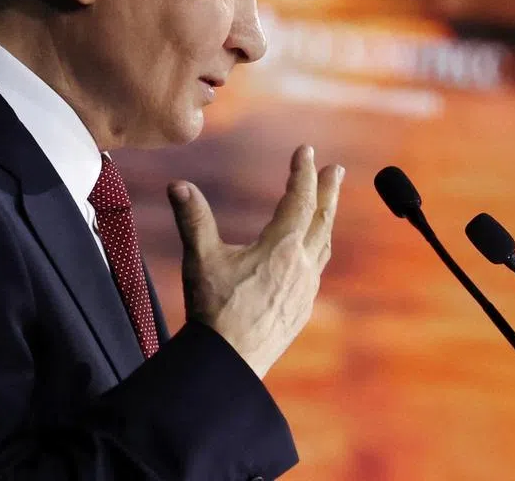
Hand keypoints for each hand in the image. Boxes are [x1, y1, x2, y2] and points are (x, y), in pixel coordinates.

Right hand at [168, 145, 343, 377]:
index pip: (298, 200)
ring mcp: (305, 290)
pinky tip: (310, 253)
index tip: (305, 151)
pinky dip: (317, 249)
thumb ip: (193, 219)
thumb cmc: (214, 311)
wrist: (229, 363)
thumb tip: (178, 185)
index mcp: (281, 248)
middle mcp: (301, 266)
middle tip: (336, 169)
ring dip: (326, 220)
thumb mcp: (200, 260)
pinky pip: (317, 270)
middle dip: (328, 190)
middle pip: (321, 219)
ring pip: (322, 245)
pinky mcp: (302, 309)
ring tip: (327, 205)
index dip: (302, 172)